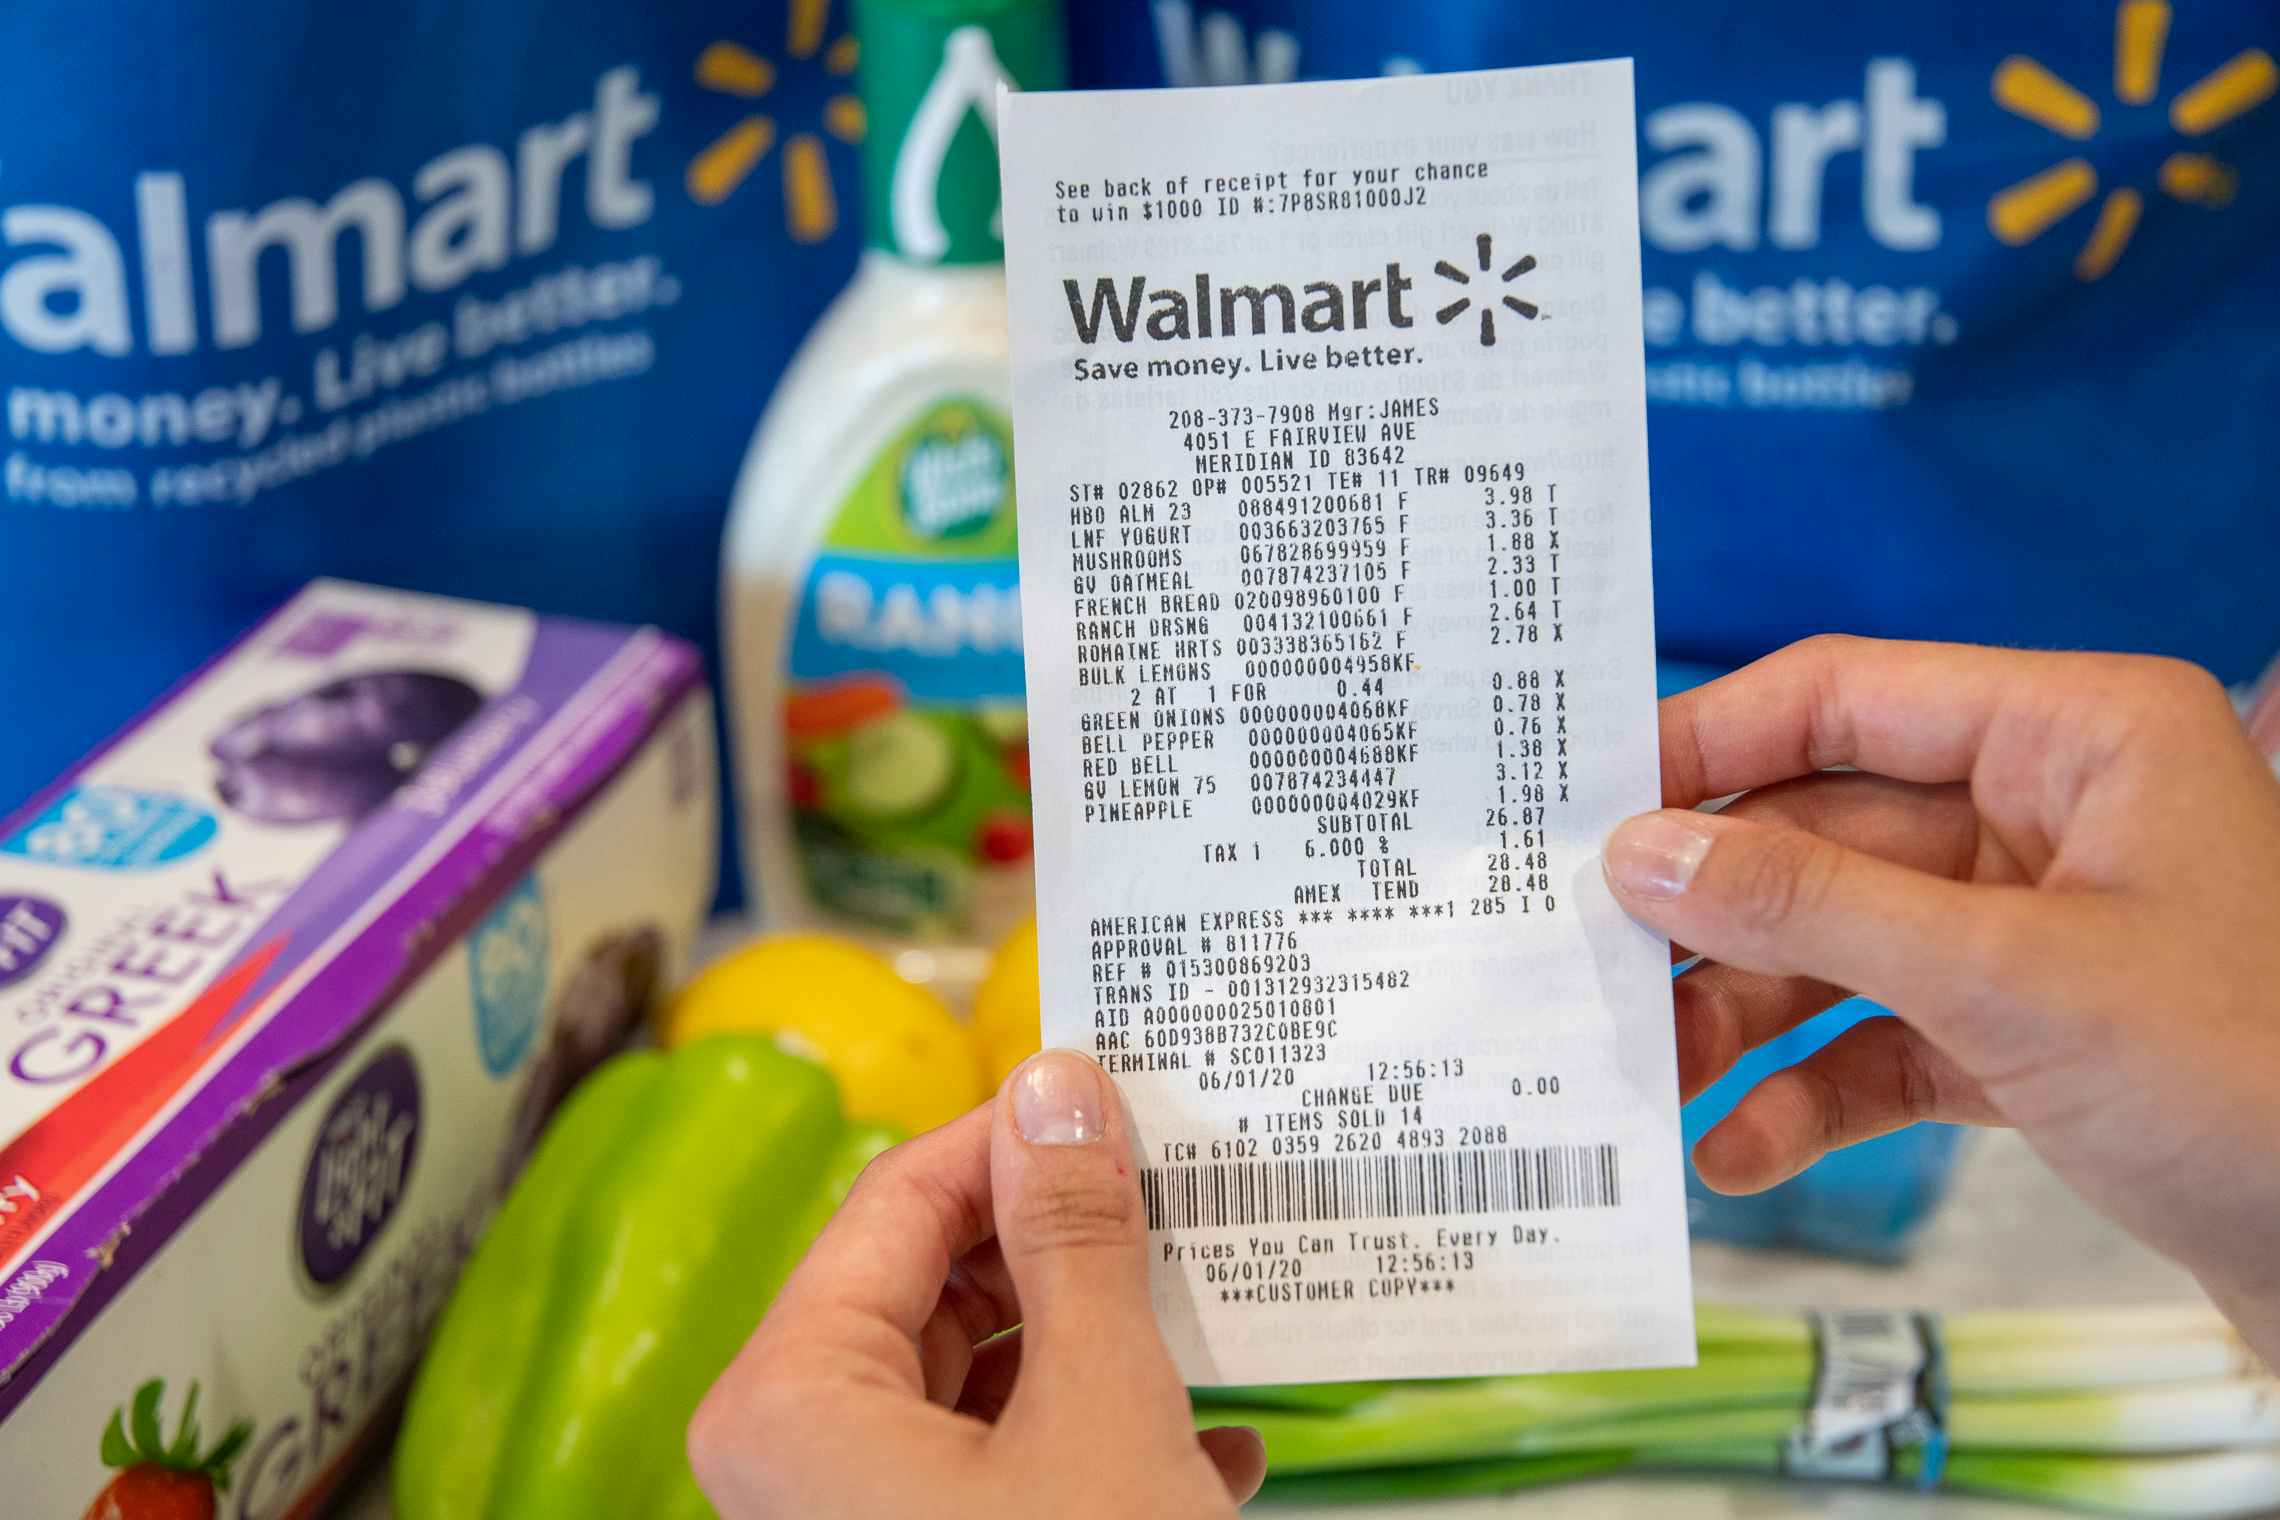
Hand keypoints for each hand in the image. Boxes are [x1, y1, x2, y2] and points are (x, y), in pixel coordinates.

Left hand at [688, 1051, 1263, 1517]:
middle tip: (1176, 1203)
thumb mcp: (1100, 1409)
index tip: (1118, 1101)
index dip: (1021, 1136)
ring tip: (1204, 1317)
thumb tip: (1057, 1088)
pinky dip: (1096, 1447)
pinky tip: (1206, 1450)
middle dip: (1069, 1249)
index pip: (902, 1196)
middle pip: (936, 1285)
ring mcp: (849, 1514)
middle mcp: (794, 1457)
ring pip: (980, 1380)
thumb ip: (1075, 1239)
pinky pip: (999, 1468)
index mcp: (791, 1399)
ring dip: (1099, 1353)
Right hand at [1600, 636, 2279, 1360]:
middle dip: (1714, 917)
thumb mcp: (2008, 980)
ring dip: (1746, 1015)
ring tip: (1657, 1079)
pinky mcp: (2033, 1036)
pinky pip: (1888, 1040)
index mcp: (2077, 736)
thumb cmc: (2258, 1081)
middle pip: (1826, 835)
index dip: (1707, 744)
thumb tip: (1639, 854)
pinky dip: (1813, 1090)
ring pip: (1844, 944)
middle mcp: (2053, 816)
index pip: (1846, 697)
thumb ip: (1810, 906)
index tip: (1587, 803)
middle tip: (1595, 966)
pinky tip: (1745, 1149)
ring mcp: (2040, 930)